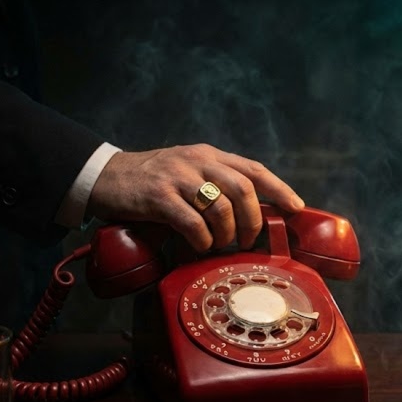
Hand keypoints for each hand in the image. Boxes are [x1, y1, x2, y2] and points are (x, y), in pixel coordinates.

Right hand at [86, 144, 304, 251]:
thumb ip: (216, 185)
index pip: (253, 169)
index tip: (296, 207)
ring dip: (226, 234)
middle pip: (243, 190)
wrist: (105, 176)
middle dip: (252, 221)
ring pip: (221, 208)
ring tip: (219, 245)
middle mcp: (198, 161)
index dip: (279, 188)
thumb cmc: (152, 181)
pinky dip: (202, 240)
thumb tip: (251, 216)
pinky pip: (193, 223)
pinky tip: (199, 246)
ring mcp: (178, 177)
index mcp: (210, 155)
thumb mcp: (189, 173)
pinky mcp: (159, 196)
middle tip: (246, 241)